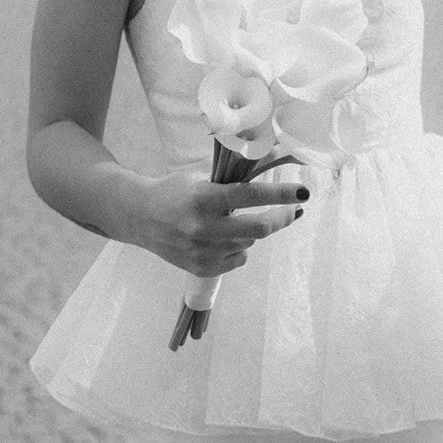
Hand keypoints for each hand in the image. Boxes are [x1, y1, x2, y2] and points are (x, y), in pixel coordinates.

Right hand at [128, 169, 306, 277]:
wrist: (140, 218)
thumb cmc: (174, 191)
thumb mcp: (201, 179)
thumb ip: (231, 182)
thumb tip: (271, 172)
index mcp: (204, 199)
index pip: (250, 196)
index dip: (280, 194)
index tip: (303, 192)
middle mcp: (204, 228)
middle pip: (259, 228)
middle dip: (282, 218)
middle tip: (295, 210)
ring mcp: (203, 252)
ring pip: (250, 242)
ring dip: (254, 230)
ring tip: (239, 219)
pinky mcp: (203, 269)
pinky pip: (239, 258)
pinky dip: (239, 246)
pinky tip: (225, 237)